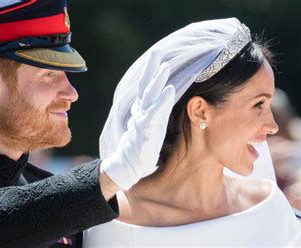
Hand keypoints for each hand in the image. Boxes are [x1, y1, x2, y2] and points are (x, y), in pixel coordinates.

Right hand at [101, 62, 175, 189]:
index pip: (146, 86)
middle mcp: (141, 110)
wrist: (130, 164)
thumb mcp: (151, 125)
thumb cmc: (142, 146)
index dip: (150, 71)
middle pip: (145, 84)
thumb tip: (166, 101)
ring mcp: (143, 118)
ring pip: (150, 95)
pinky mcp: (147, 128)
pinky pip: (155, 111)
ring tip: (166, 66)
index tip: (157, 56)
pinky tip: (170, 89)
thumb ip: (156, 112)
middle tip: (156, 51)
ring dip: (158, 79)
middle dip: (151, 67)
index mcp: (142, 109)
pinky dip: (162, 99)